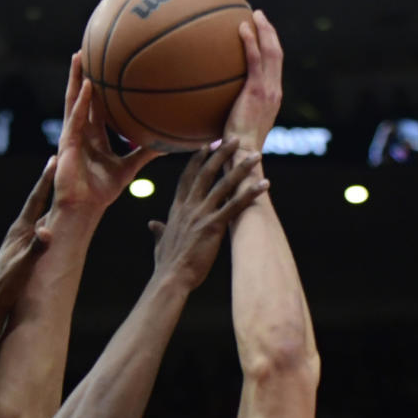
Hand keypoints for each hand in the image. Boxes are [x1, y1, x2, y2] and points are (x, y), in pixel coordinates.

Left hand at [0, 157, 55, 310]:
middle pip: (38, 203)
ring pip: (39, 216)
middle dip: (49, 184)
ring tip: (60, 188)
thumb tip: (47, 231)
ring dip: (49, 202)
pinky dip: (48, 221)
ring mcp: (19, 242)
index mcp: (19, 231)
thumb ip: (35, 249)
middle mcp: (18, 232)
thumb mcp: (22, 268)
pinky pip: (40, 231)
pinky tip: (53, 222)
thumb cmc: (6, 286)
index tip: (54, 159)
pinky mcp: (21, 252)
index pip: (36, 199)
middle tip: (59, 163)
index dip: (46, 179)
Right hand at [51, 52, 159, 214]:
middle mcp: (81, 132)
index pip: (94, 107)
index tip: (102, 67)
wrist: (84, 208)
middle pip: (80, 97)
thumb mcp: (130, 168)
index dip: (97, 88)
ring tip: (79, 56)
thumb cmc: (102, 192)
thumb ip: (145, 154)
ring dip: (76, 78)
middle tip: (86, 49)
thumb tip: (168, 146)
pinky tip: (87, 86)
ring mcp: (72, 136)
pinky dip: (81, 103)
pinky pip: (75, 119)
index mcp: (93, 137)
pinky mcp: (67, 144)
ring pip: (72, 101)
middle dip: (82, 74)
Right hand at [148, 141, 268, 290]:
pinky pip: (235, 206)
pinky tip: (265, 184)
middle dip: (220, 154)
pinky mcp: (213, 227)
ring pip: (223, 185)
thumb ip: (159, 231)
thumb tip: (153, 224)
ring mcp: (201, 215)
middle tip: (234, 138)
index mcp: (177, 210)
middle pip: (206, 173)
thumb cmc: (167, 265)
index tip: (206, 146)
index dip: (197, 160)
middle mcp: (189, 207)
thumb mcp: (160, 243)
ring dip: (241, 168)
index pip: (187, 178)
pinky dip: (250, 193)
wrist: (170, 279)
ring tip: (255, 155)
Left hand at [223, 10, 283, 155]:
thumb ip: (235, 112)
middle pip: (277, 53)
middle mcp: (275, 90)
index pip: (275, 67)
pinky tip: (241, 28)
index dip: (271, 47)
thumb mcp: (239, 126)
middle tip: (259, 16)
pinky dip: (250, 41)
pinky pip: (255, 59)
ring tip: (254, 14)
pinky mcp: (257, 90)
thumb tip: (216, 107)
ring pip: (271, 51)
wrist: (243, 155)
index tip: (263, 34)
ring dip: (264, 30)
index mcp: (273, 97)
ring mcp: (268, 89)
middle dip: (270, 32)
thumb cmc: (238, 148)